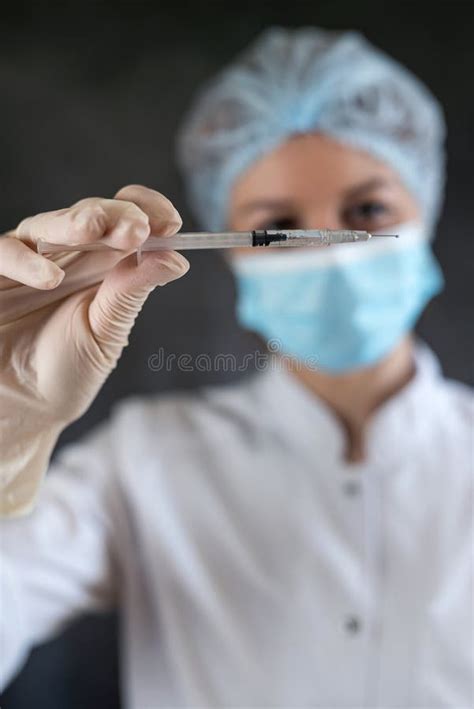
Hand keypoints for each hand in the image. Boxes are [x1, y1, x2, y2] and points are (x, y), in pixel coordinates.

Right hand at [0, 185, 188, 514]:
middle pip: (89, 216)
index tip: (170, 223)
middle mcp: (65, 256)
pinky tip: (49, 278)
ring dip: (70, 223)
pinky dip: (25, 261)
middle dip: (113, 215)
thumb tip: (176, 259)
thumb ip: (131, 291)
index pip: (124, 220)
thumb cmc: (68, 369)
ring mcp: (26, 263)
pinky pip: (4, 253)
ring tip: (91, 230)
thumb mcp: (107, 331)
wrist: (25, 408)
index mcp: (101, 264)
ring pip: (46, 226)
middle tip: (135, 227)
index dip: (146, 211)